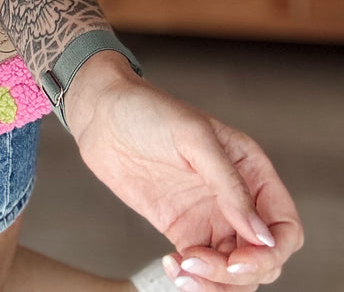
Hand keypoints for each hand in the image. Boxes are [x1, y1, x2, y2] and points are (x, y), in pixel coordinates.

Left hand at [68, 61, 302, 289]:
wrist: (100, 115)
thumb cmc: (147, 111)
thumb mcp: (194, 138)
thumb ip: (230, 186)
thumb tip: (262, 236)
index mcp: (251, 171)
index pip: (285, 228)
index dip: (271, 252)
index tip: (238, 259)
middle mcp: (237, 199)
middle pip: (264, 259)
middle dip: (239, 273)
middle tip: (200, 263)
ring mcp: (211, 218)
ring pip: (236, 272)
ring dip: (216, 284)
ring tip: (182, 269)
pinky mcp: (183, 230)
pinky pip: (203, 269)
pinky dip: (195, 279)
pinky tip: (173, 267)